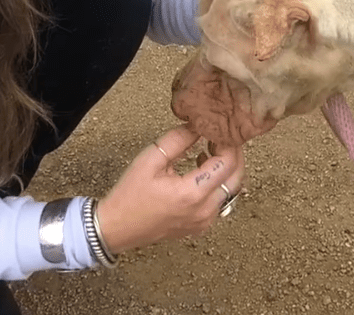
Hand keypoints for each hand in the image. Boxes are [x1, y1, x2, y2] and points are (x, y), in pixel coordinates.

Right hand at [95, 126, 243, 252]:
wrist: (117, 228)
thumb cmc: (130, 194)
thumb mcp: (151, 159)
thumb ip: (178, 140)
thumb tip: (198, 126)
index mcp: (192, 193)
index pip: (227, 163)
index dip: (227, 143)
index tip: (217, 131)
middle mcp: (204, 210)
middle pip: (237, 177)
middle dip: (233, 155)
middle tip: (217, 139)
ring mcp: (204, 221)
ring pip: (231, 191)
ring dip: (226, 170)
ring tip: (207, 153)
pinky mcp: (201, 226)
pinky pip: (221, 202)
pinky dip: (218, 185)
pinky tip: (201, 173)